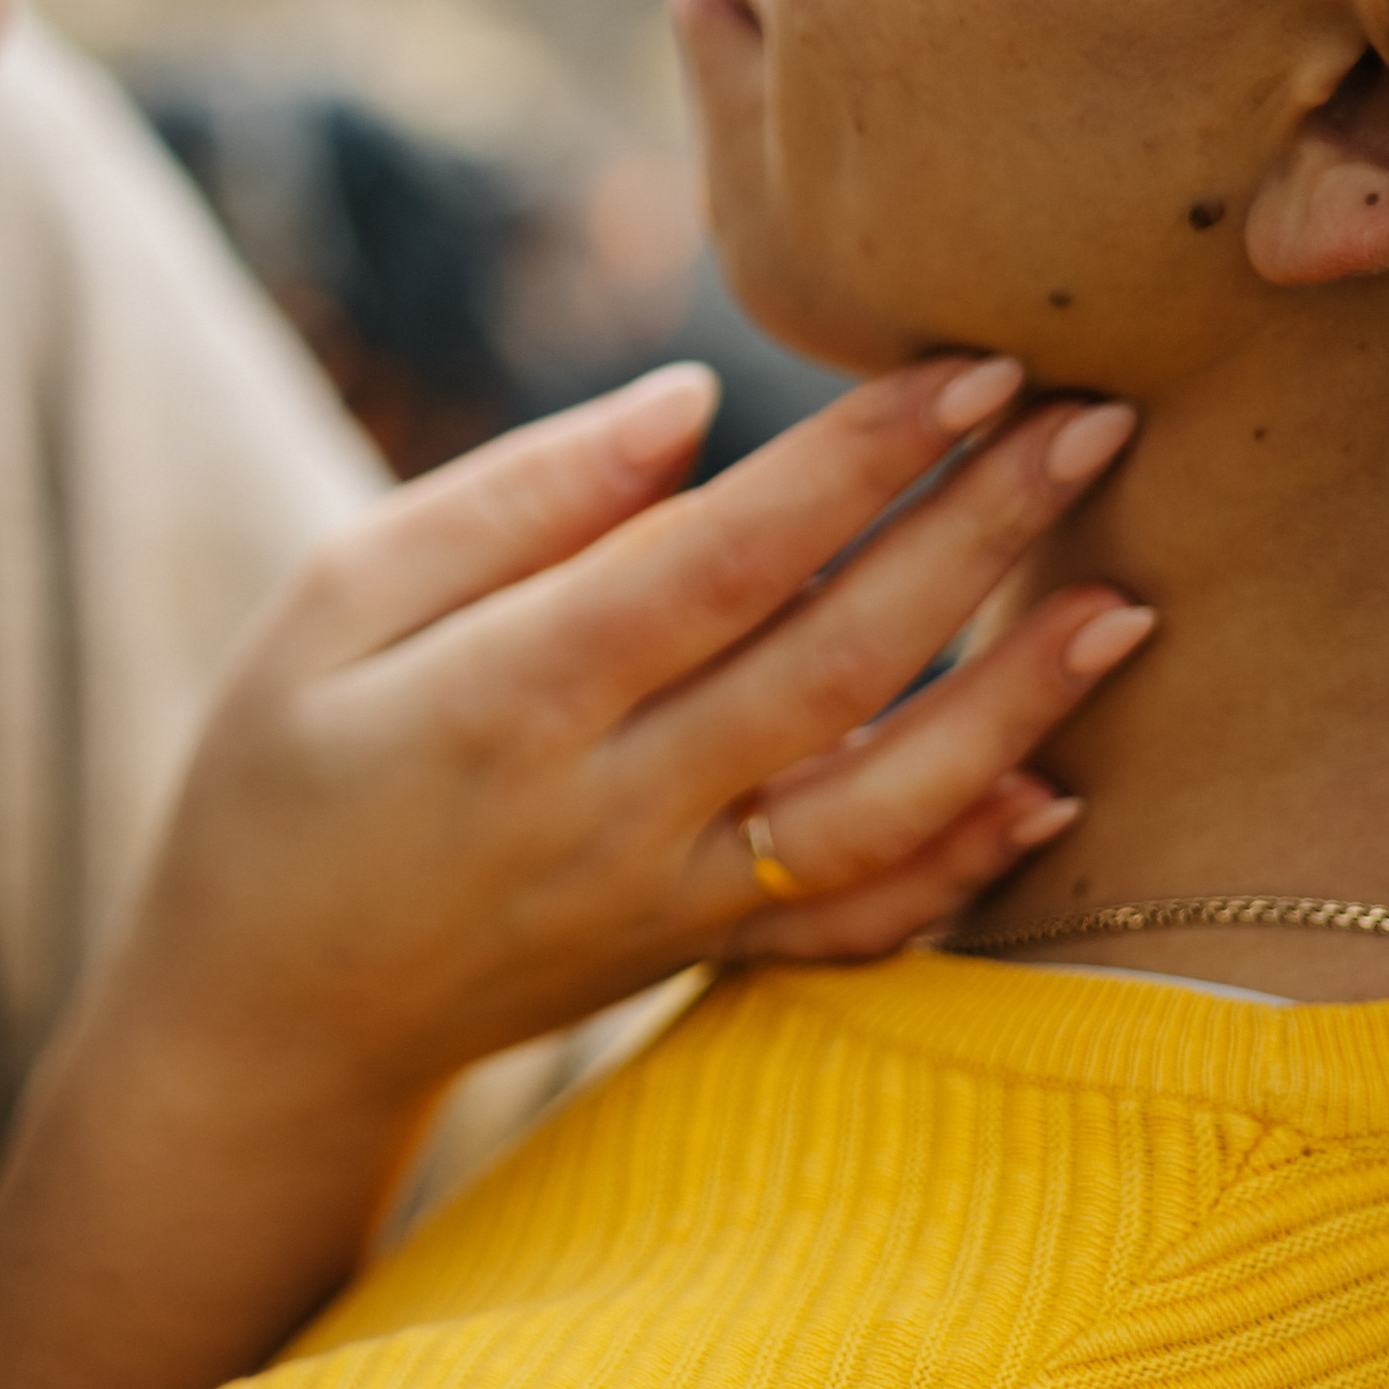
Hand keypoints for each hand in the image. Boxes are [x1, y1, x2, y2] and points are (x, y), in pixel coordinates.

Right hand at [104, 349, 1142, 1123]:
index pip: (722, 559)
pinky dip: (964, 867)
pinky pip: (855, 929)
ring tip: (1124, 600)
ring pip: (876, 808)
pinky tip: (1058, 788)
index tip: (968, 368)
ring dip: (1015, 704)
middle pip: (831, 665)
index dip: (855, 462)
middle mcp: (606, 812)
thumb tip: (691, 405)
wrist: (264, 1020)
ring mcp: (663, 905)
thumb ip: (511, 501)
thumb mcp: (333, 598)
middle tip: (1093, 424)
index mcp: (508, 698)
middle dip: (976, 536)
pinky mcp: (695, 966)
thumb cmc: (282, 770)